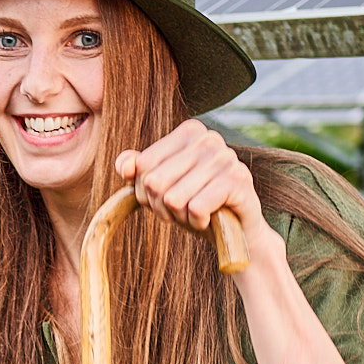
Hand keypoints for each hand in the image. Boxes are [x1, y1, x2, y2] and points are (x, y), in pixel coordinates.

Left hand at [113, 121, 282, 270]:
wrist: (236, 231)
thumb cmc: (194, 205)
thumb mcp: (160, 188)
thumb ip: (138, 172)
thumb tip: (125, 167)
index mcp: (189, 132)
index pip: (143, 166)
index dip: (146, 193)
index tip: (166, 198)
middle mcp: (208, 138)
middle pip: (155, 182)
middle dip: (162, 207)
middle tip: (183, 209)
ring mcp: (226, 157)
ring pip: (173, 199)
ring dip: (181, 217)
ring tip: (199, 214)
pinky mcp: (238, 180)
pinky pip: (195, 209)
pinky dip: (198, 223)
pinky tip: (211, 219)